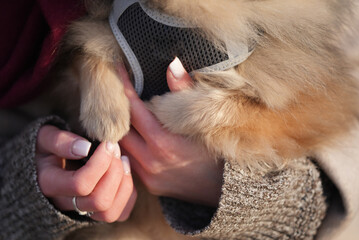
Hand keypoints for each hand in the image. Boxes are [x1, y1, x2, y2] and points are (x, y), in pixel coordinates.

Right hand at [35, 126, 136, 221]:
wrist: (46, 162)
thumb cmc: (49, 147)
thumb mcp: (45, 137)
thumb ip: (60, 141)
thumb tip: (85, 148)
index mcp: (50, 184)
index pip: (80, 184)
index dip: (100, 163)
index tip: (107, 143)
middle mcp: (65, 203)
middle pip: (99, 201)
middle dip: (114, 172)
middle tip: (115, 149)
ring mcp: (82, 210)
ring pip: (110, 212)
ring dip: (124, 184)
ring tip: (123, 160)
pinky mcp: (98, 212)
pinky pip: (120, 213)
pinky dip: (128, 193)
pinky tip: (124, 172)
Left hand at [119, 58, 223, 206]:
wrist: (227, 189)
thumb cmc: (218, 150)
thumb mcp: (203, 119)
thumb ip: (184, 91)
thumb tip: (172, 64)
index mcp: (163, 141)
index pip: (133, 109)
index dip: (124, 87)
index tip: (116, 69)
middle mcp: (150, 160)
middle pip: (121, 129)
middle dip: (118, 109)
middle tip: (117, 92)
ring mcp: (148, 175)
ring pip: (122, 147)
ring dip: (121, 129)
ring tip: (122, 113)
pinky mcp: (150, 185)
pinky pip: (131, 161)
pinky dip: (130, 147)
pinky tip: (135, 137)